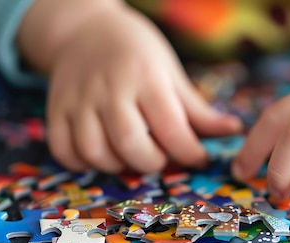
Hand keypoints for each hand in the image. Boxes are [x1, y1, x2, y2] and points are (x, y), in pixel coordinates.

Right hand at [20, 2, 241, 173]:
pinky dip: (83, 163)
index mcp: (145, 77)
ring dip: (117, 165)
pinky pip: (64, 151)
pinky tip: (102, 153)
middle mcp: (109, 88)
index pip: (171, 128)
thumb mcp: (170, 73)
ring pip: (94, 152)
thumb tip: (234, 130)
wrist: (85, 30)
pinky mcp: (55, 110)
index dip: (189, 153)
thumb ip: (198, 109)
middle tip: (161, 157)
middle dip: (152, 163)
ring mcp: (78, 100)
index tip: (197, 157)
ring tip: (131, 155)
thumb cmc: (138, 54)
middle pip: (130, 143)